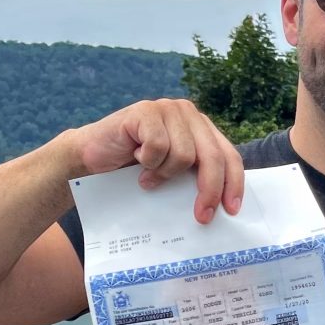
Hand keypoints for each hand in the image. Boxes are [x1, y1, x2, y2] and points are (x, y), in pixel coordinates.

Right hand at [60, 98, 244, 224]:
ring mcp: (167, 109)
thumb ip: (193, 176)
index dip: (233, 183)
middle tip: (201, 216)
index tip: (231, 210)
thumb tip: (220, 205)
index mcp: (200, 127)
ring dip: (164, 174)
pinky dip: (147, 162)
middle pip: (212, 157)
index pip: (228, 154)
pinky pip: (158, 147)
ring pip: (184, 156)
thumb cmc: (131, 167)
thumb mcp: (171, 172)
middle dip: (209, 190)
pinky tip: (136, 159)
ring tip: (148, 176)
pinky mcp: (145, 111)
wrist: (90, 156)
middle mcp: (188, 113)